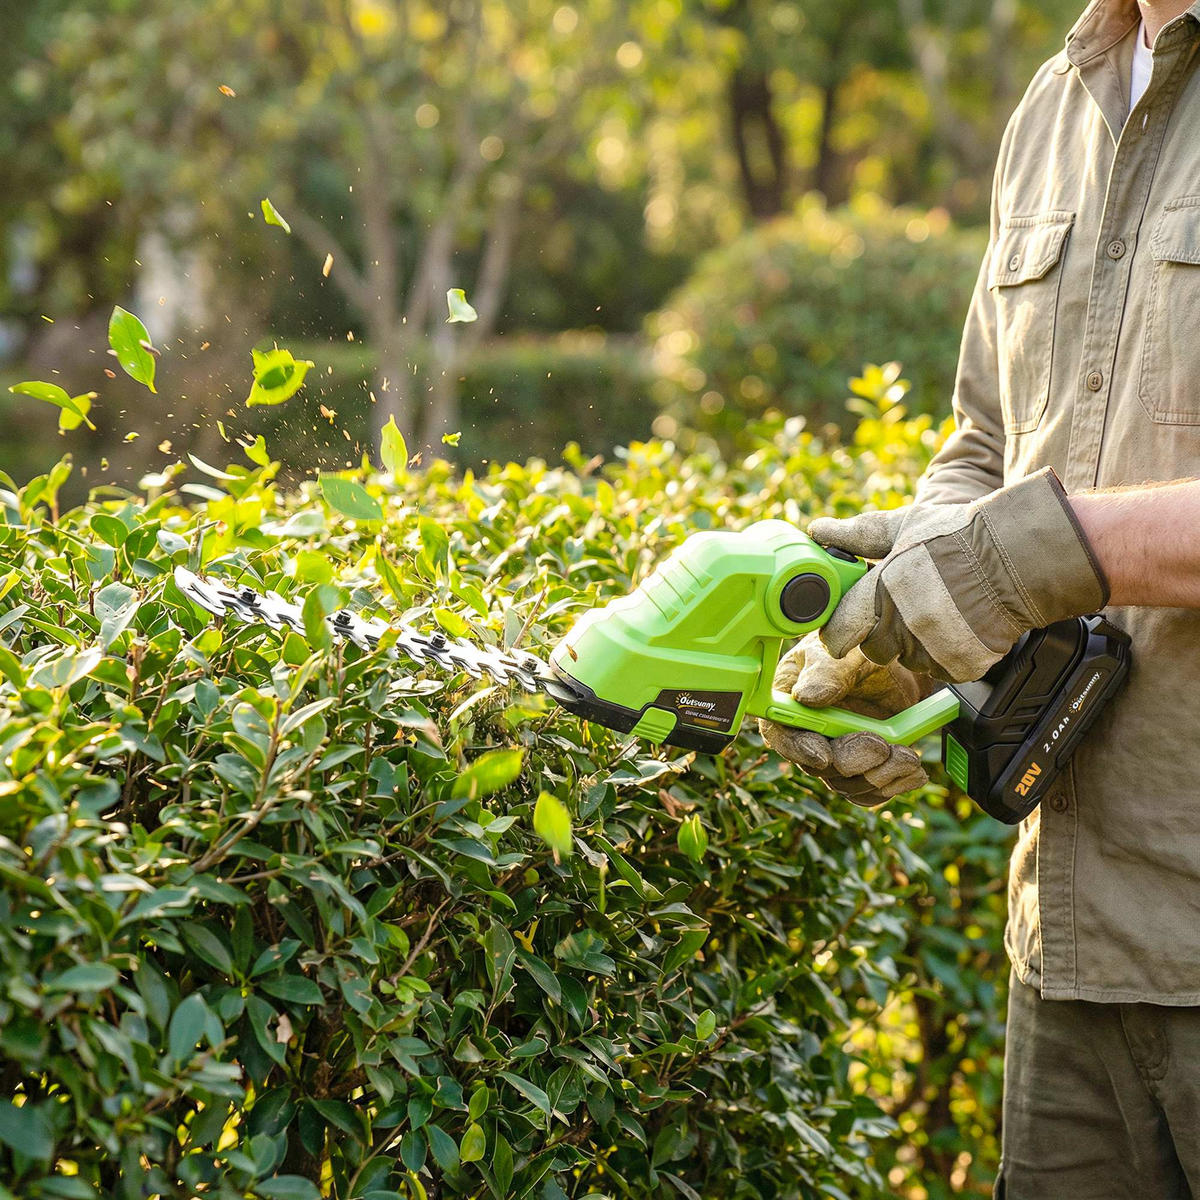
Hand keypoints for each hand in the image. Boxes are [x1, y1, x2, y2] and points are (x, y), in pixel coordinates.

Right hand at [758, 632, 929, 807]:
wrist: (904, 666)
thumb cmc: (864, 651)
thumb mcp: (847, 653)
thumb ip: (827, 672)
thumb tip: (807, 697)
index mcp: (789, 701)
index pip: (779, 733)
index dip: (797, 749)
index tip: (824, 754)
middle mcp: (807, 733)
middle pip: (816, 766)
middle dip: (851, 761)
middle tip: (881, 746)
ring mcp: (835, 753)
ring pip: (847, 784)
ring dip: (879, 774)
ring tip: (907, 756)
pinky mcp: (862, 768)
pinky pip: (871, 792)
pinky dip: (894, 784)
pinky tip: (913, 770)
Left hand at [808, 467, 1108, 681]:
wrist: (1021, 557)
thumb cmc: (960, 536)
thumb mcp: (902, 526)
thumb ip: (857, 536)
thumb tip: (818, 530)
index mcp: (880, 591)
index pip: (838, 631)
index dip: (838, 628)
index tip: (844, 624)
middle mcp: (902, 625)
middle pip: (871, 648)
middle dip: (879, 632)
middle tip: (902, 608)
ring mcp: (931, 649)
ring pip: (905, 660)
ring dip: (913, 644)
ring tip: (937, 610)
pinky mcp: (958, 666)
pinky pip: (937, 670)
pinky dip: (943, 654)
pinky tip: (957, 625)